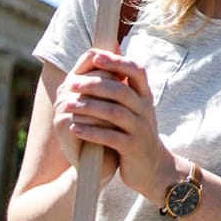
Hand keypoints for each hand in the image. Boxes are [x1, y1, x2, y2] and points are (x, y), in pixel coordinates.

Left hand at [53, 48, 170, 196]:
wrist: (152, 167)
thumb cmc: (135, 131)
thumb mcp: (135, 107)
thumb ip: (123, 85)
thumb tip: (107, 53)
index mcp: (145, 95)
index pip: (137, 71)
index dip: (117, 62)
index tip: (95, 57)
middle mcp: (145, 109)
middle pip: (121, 91)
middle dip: (95, 85)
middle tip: (72, 83)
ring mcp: (140, 129)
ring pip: (114, 113)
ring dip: (89, 107)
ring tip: (68, 104)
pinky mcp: (132, 147)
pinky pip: (110, 136)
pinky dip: (91, 131)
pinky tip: (74, 128)